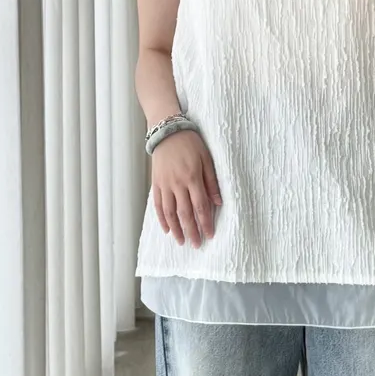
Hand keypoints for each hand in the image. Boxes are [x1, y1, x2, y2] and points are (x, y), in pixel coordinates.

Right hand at [151, 129, 222, 246]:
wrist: (167, 131)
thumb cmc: (191, 143)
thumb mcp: (207, 159)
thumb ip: (212, 182)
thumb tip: (218, 203)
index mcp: (192, 178)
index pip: (201, 206)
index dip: (205, 222)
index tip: (210, 235)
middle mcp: (177, 184)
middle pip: (185, 213)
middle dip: (192, 231)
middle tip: (196, 245)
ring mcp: (165, 185)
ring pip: (170, 212)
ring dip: (176, 229)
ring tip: (182, 241)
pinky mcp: (156, 183)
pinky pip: (158, 205)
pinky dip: (162, 219)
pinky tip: (167, 229)